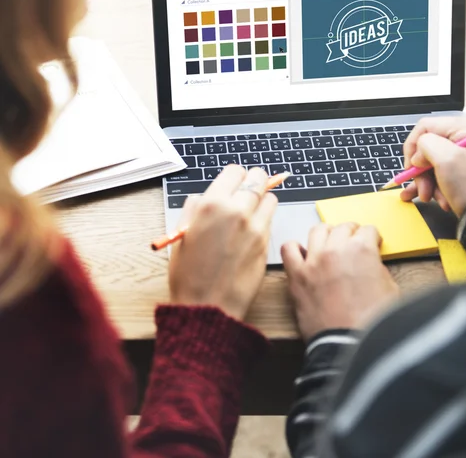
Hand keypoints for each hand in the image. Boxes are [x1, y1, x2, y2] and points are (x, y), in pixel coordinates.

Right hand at [169, 165, 277, 319]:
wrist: (208, 306)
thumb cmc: (189, 274)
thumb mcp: (181, 235)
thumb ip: (194, 209)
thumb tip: (203, 197)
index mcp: (212, 205)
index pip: (235, 171)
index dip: (234, 176)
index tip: (233, 183)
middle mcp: (237, 210)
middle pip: (258, 178)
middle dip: (253, 181)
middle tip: (247, 190)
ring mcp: (255, 226)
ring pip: (270, 197)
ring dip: (262, 200)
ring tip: (250, 211)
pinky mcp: (267, 242)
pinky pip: (271, 219)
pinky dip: (265, 218)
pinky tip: (252, 230)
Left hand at [282, 223, 398, 340]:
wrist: (349, 346)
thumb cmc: (371, 323)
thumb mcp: (390, 289)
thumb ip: (378, 268)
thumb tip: (371, 264)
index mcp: (362, 250)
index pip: (368, 230)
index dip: (372, 238)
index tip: (371, 243)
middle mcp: (336, 249)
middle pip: (343, 227)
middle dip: (351, 233)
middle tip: (353, 243)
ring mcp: (314, 261)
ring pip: (317, 230)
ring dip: (326, 234)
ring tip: (329, 244)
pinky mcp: (297, 276)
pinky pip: (288, 249)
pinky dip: (295, 248)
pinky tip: (303, 255)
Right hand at [400, 117, 465, 216]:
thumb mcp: (447, 159)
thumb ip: (425, 146)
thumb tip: (418, 155)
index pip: (425, 127)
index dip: (413, 147)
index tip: (411, 167)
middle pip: (427, 148)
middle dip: (421, 171)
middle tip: (423, 189)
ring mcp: (464, 157)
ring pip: (430, 164)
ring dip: (426, 182)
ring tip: (430, 197)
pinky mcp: (462, 173)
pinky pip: (439, 174)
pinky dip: (432, 187)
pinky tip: (428, 197)